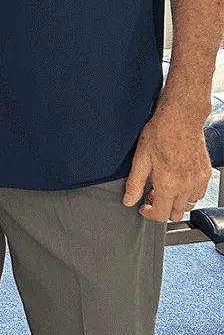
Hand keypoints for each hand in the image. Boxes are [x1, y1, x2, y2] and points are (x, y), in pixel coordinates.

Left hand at [123, 100, 214, 222]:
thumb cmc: (160, 134)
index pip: (160, 214)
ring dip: (176, 202)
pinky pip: (199, 194)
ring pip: (189, 205)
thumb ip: (134, 184)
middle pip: (176, 214)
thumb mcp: (140, 159)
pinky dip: (188, 193)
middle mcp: (187, 186)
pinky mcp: (206, 174)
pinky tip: (177, 181)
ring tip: (164, 186)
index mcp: (169, 185)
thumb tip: (128, 200)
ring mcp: (199, 181)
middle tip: (151, 193)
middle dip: (162, 209)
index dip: (148, 213)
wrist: (181, 119)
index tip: (142, 206)